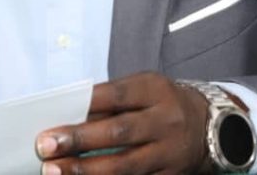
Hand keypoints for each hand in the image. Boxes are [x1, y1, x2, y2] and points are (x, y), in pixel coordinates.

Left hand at [35, 71, 210, 174]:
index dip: (83, 107)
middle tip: (45, 147)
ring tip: (55, 171)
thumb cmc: (163, 104)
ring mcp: (170, 152)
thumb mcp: (143, 90)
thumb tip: (68, 117)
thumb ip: (109, 102)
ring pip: (125, 165)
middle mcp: (166, 120)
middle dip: (78, 140)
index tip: (52, 118)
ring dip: (85, 170)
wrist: (211, 126)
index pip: (115, 95)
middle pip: (118, 131)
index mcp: (155, 90)